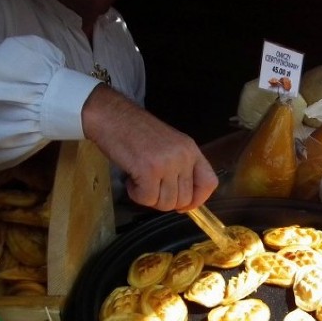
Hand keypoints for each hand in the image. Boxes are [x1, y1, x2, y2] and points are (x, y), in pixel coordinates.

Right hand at [81, 84, 217, 210]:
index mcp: (191, 149)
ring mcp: (167, 163)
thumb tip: (183, 202)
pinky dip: (136, 195)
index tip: (183, 205)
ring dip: (149, 198)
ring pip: (166, 203)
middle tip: (150, 188)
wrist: (111, 116)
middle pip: (184, 199)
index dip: (198, 199)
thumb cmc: (135, 131)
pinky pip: (148, 199)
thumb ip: (179, 168)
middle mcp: (183, 156)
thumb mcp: (168, 146)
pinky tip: (131, 181)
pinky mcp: (148, 170)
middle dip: (165, 201)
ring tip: (139, 180)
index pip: (209, 183)